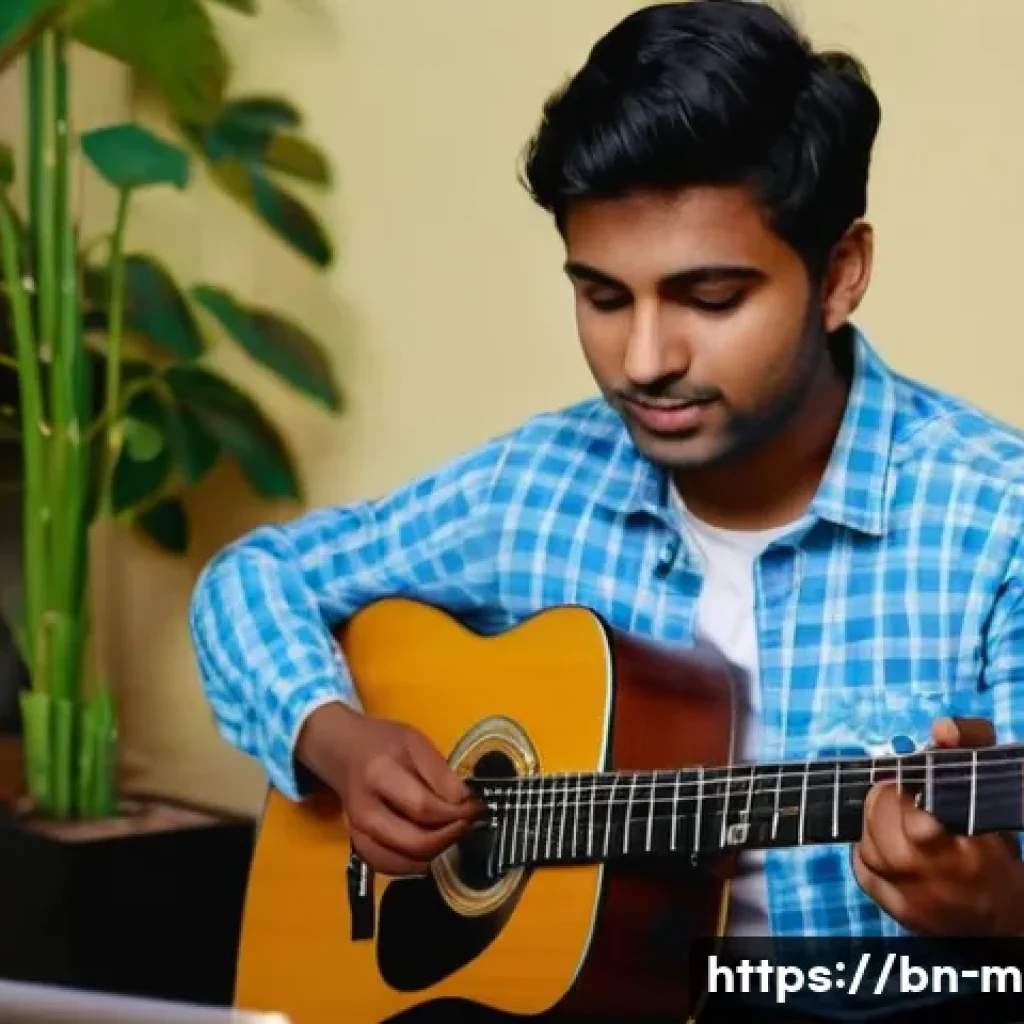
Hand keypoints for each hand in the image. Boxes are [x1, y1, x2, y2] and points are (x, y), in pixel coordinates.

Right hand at [297, 702, 482, 875]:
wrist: (345, 752)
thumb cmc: (383, 743)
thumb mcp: (416, 742)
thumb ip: (440, 773)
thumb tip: (465, 802)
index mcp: (378, 775)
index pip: (424, 807)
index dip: (456, 812)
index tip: (477, 806)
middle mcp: (365, 810)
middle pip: (415, 841)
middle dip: (449, 836)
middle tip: (468, 823)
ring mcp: (358, 831)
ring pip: (404, 861)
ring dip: (436, 852)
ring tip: (452, 832)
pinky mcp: (357, 844)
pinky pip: (389, 866)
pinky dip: (414, 863)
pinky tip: (431, 848)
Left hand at [852, 716, 1023, 934]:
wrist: (1002, 915)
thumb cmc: (995, 846)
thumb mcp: (992, 793)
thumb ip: (970, 749)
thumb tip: (942, 727)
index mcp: (966, 855)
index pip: (917, 824)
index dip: (904, 795)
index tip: (910, 783)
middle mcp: (937, 884)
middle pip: (884, 836)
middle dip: (885, 804)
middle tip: (896, 791)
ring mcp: (915, 902)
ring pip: (870, 851)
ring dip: (873, 823)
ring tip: (891, 811)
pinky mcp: (899, 913)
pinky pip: (863, 872)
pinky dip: (866, 849)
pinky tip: (882, 837)